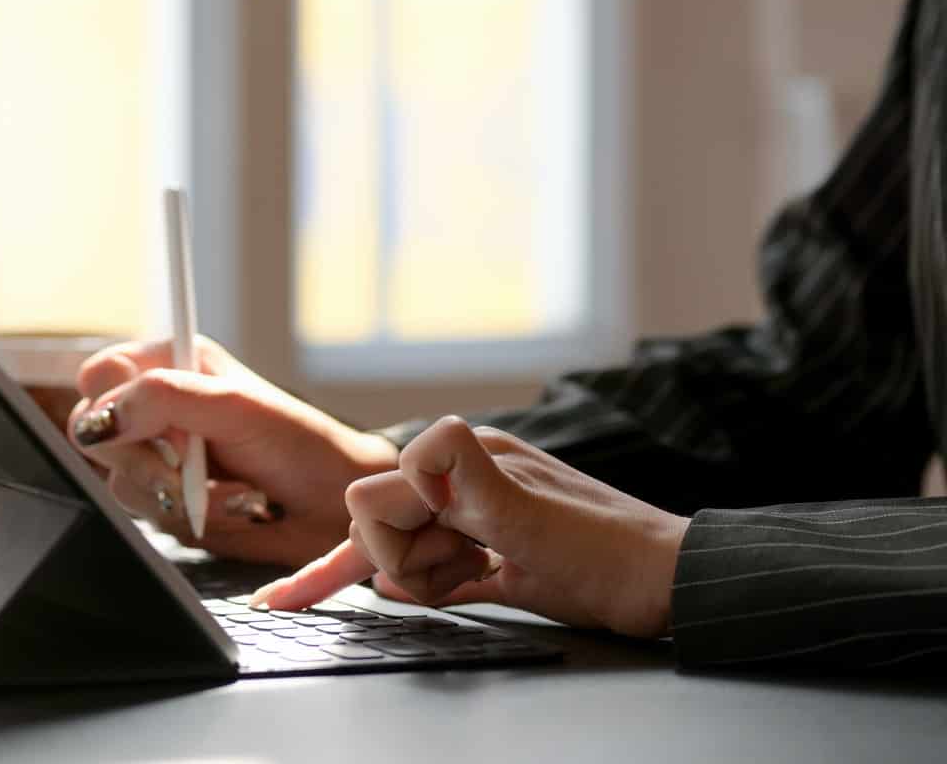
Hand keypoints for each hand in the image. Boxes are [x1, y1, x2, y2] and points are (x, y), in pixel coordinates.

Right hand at [66, 337, 398, 566]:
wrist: (336, 507)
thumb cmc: (300, 445)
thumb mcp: (235, 407)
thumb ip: (165, 400)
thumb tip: (102, 417)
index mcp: (171, 365)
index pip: (101, 376)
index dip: (113, 405)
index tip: (151, 430)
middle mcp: (157, 408)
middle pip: (95, 432)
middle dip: (145, 461)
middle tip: (187, 468)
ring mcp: (160, 457)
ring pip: (118, 480)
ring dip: (173, 494)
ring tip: (230, 491)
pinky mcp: (167, 500)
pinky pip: (145, 514)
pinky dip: (186, 518)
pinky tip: (229, 509)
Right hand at [252, 416, 687, 638]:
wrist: (669, 584)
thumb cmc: (605, 550)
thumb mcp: (523, 511)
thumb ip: (461, 472)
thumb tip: (417, 448)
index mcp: (465, 458)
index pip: (373, 497)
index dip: (389, 536)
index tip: (444, 546)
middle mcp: (466, 480)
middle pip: (385, 524)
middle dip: (404, 559)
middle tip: (464, 569)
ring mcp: (482, 519)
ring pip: (408, 550)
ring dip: (424, 576)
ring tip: (479, 577)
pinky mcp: (500, 557)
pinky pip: (439, 569)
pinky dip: (423, 583)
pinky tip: (412, 593)